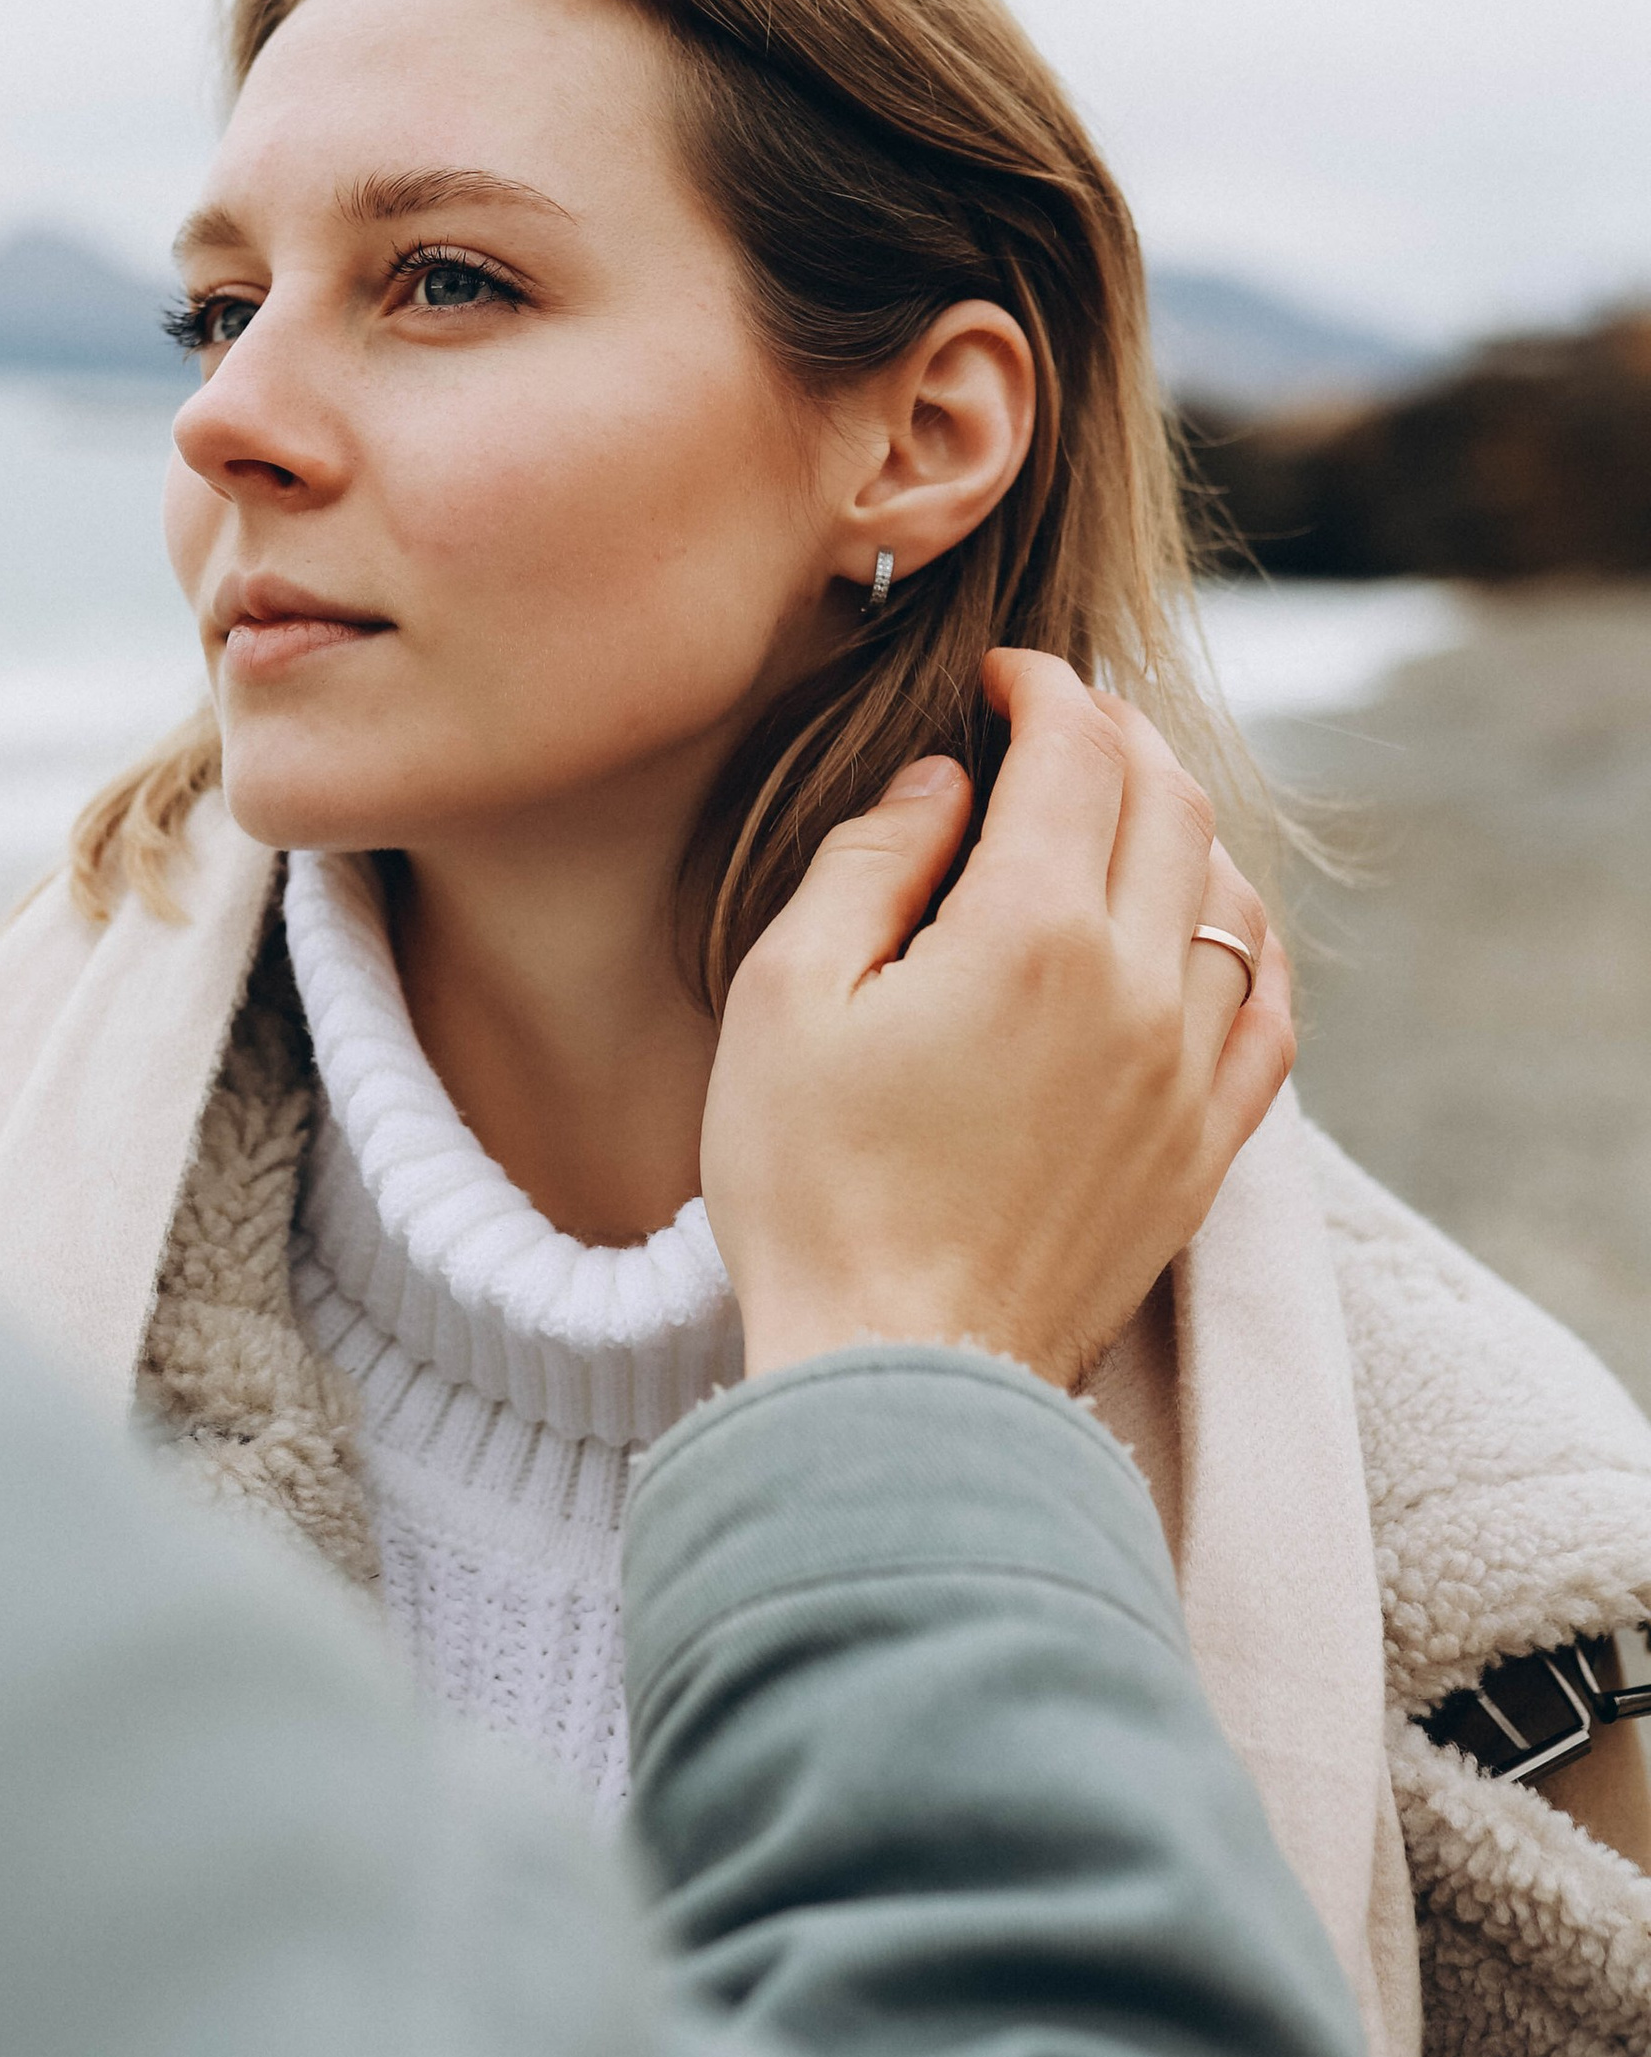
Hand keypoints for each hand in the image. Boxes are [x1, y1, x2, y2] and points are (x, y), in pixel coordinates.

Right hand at [701, 649, 1293, 1391]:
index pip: (1077, 751)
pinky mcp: (1206, 1149)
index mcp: (1034, 934)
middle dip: (1116, 735)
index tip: (999, 676)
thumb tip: (943, 780)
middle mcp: (1142, 988)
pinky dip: (1242, 935)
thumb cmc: (813, 1192)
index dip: (1041, 688)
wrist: (899, 1380)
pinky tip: (1202, 925)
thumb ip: (869, 861)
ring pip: (1228, 893)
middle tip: (1056, 720)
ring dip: (1179, 824)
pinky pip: (1268, 1006)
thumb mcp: (788, 999)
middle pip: (1170, 803)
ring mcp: (1190, 1073)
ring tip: (1120, 809)